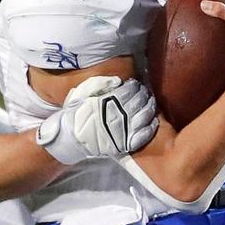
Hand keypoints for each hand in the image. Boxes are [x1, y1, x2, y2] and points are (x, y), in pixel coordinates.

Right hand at [36, 75, 157, 164]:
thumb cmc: (76, 113)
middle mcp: (118, 115)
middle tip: (144, 91)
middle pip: (138, 101)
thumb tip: (118, 81)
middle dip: (143, 94)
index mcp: (109, 102)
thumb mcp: (83, 92)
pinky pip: (143, 136)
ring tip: (150, 102)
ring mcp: (123, 130)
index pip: (128, 90)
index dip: (134, 86)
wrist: (71, 137)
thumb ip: (100, 84)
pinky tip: (153, 120)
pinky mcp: (125, 144)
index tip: (135, 84)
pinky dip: (150, 127)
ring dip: (150, 107)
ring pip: (144, 116)